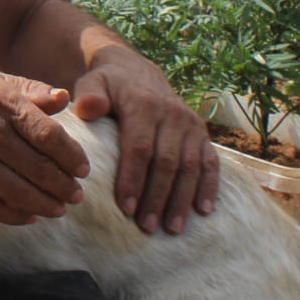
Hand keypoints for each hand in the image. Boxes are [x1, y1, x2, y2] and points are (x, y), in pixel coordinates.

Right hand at [0, 68, 89, 225]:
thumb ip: (29, 91)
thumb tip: (65, 100)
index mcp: (1, 101)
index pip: (49, 135)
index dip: (72, 157)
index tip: (83, 169)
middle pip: (40, 168)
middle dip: (64, 186)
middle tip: (77, 195)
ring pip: (21, 192)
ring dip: (46, 205)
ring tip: (60, 209)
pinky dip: (16, 216)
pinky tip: (30, 216)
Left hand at [71, 51, 218, 234]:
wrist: (137, 70)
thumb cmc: (109, 84)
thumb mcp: (93, 82)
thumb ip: (89, 96)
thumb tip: (88, 109)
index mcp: (144, 105)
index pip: (139, 148)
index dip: (133, 179)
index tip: (126, 208)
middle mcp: (172, 115)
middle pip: (166, 162)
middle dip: (157, 197)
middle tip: (146, 227)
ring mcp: (190, 125)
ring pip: (190, 167)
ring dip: (182, 199)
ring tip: (172, 228)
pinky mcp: (202, 134)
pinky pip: (211, 162)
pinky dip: (209, 187)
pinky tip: (203, 211)